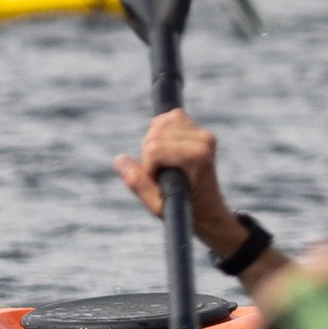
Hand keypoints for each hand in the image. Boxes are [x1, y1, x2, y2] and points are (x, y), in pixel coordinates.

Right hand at [114, 109, 246, 259]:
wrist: (208, 210)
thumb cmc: (183, 209)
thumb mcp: (157, 206)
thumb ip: (138, 183)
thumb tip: (119, 160)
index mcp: (197, 157)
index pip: (154, 148)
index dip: (148, 167)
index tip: (158, 182)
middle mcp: (204, 140)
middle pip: (155, 132)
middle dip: (149, 154)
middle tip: (161, 174)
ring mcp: (204, 134)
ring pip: (161, 122)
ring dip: (153, 142)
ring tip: (164, 164)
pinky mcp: (200, 130)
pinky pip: (170, 118)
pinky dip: (160, 132)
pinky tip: (166, 151)